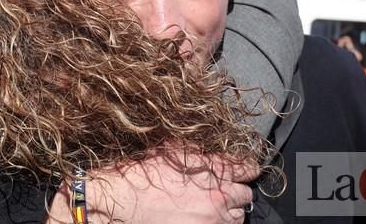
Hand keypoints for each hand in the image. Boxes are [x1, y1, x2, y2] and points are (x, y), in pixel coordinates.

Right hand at [46, 152, 258, 223]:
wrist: (119, 203)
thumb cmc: (141, 174)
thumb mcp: (170, 149)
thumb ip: (197, 150)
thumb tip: (211, 149)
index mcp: (212, 170)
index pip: (245, 168)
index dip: (246, 167)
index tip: (246, 168)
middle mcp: (217, 197)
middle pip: (246, 195)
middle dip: (237, 190)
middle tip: (226, 188)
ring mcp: (211, 221)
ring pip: (237, 218)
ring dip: (230, 211)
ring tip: (214, 207)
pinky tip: (204, 218)